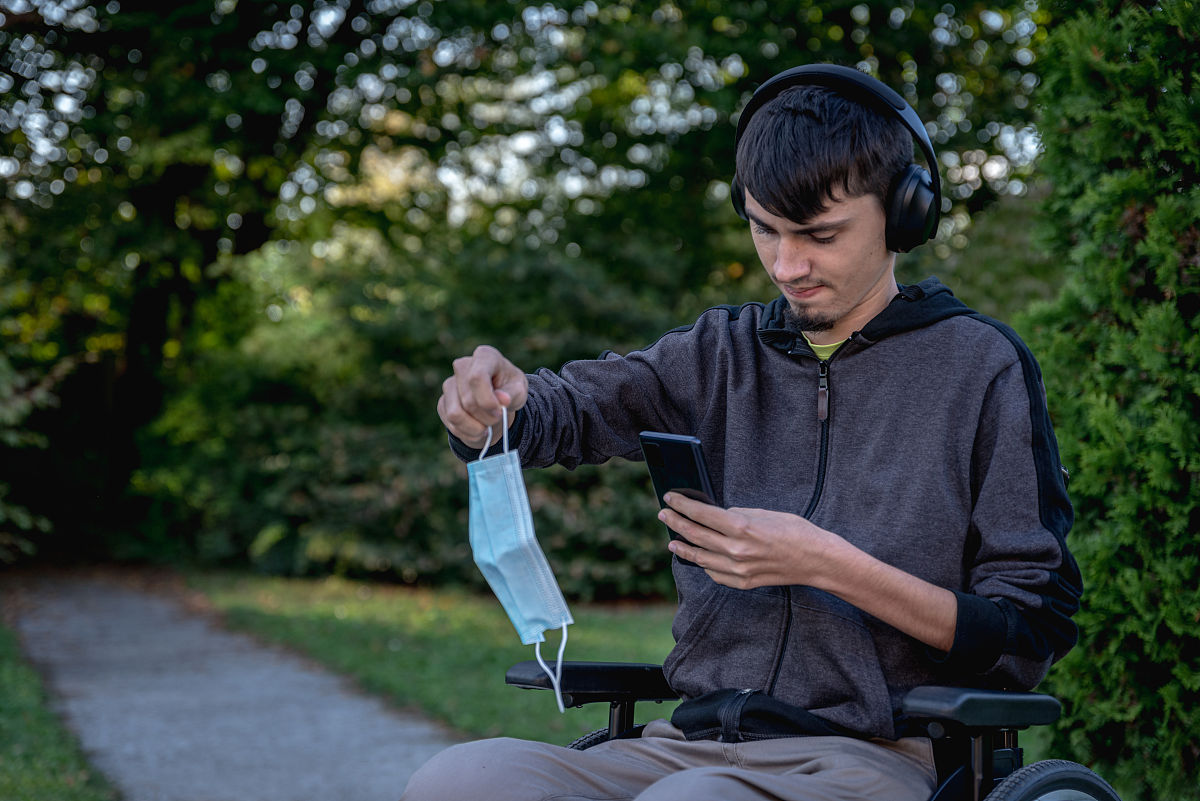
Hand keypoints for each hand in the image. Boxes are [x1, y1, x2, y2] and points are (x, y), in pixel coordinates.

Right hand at [437, 345, 528, 448]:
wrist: (498, 401)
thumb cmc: (509, 390)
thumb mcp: (519, 391)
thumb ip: (512, 394)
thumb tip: (503, 399)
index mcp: (485, 356)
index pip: (476, 377)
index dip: (486, 400)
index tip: (499, 411)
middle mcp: (462, 366)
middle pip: (468, 401)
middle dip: (486, 417)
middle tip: (498, 419)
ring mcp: (449, 383)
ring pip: (455, 414)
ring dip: (475, 428)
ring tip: (487, 427)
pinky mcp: (443, 401)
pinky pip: (450, 423)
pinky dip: (466, 433)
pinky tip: (477, 429)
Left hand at [659, 493, 841, 589]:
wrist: (816, 559)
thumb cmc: (793, 530)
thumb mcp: (763, 513)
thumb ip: (736, 514)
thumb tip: (714, 515)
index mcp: (741, 527)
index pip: (701, 514)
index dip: (682, 505)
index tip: (669, 498)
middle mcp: (736, 550)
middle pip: (695, 535)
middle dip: (676, 522)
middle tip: (663, 515)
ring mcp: (738, 570)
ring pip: (701, 558)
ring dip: (684, 548)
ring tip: (672, 540)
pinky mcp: (744, 583)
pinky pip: (715, 574)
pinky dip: (704, 564)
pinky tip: (698, 557)